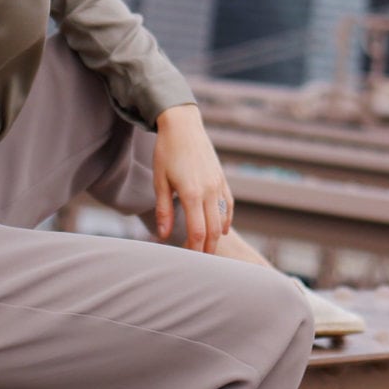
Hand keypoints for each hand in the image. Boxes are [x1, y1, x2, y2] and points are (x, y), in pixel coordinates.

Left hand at [152, 103, 232, 254]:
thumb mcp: (160, 181)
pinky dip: (226, 220)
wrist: (183, 125)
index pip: (197, 231)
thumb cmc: (167, 152)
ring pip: (222, 220)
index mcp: (192, 193)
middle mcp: (209, 191)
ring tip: (208, 250)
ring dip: (216, 237)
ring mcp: (219, 185)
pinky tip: (221, 229)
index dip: (194, 249)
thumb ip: (163, 210)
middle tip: (199, 263)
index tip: (187, 259)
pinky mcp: (222, 179)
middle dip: (207, 249)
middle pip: (213, 230)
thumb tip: (163, 236)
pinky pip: (228, 205)